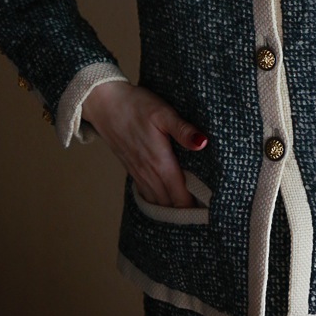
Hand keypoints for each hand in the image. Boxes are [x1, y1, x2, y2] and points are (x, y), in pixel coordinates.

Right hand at [81, 81, 206, 208]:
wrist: (105, 103)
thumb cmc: (136, 105)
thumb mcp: (163, 112)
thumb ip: (183, 130)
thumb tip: (203, 143)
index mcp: (160, 163)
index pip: (180, 197)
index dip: (195, 207)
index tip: (210, 210)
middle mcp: (148, 173)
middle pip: (169, 204)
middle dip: (186, 211)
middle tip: (205, 212)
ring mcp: (138, 172)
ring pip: (157, 201)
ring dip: (172, 208)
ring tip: (190, 209)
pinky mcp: (132, 168)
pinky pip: (146, 193)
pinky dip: (158, 200)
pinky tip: (167, 198)